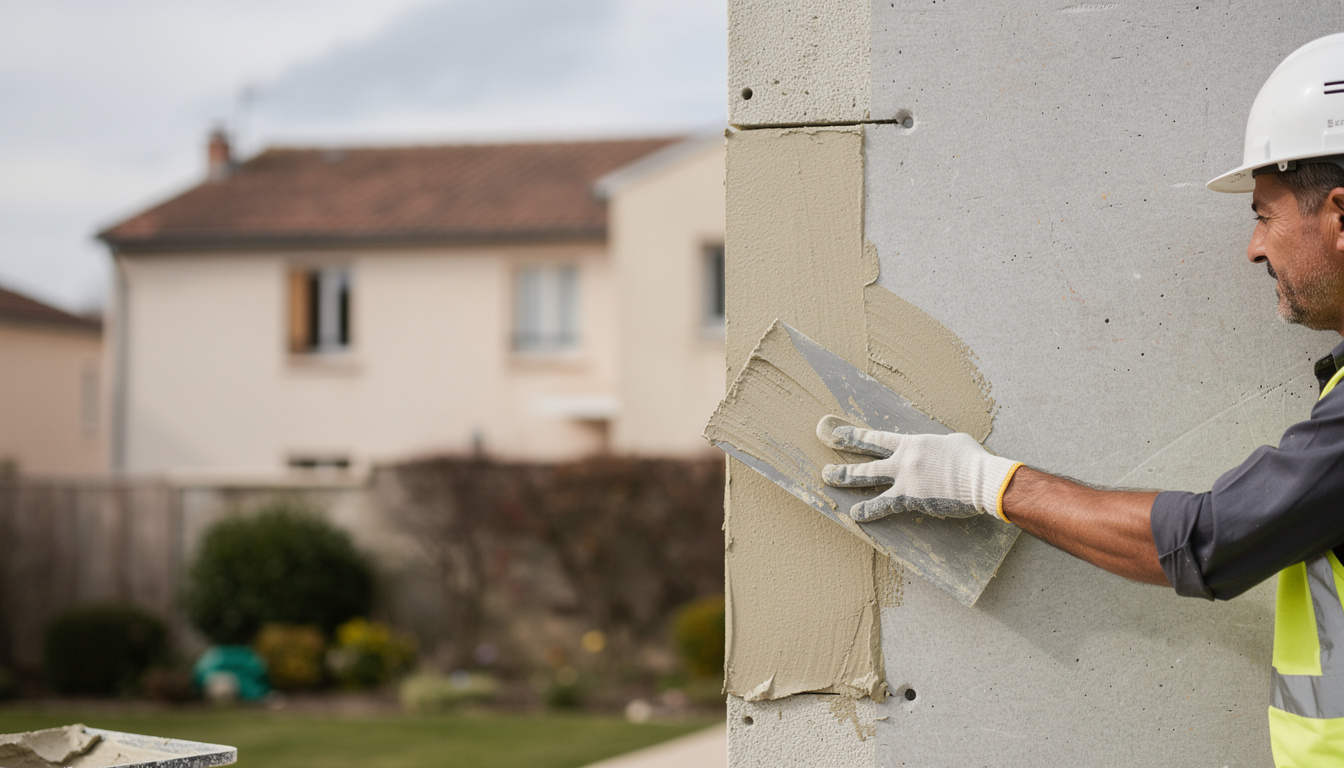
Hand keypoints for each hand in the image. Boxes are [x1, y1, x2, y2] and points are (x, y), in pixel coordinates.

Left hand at [817, 415, 1021, 522]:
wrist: (981, 479)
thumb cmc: (972, 461)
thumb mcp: (952, 443)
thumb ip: (936, 447)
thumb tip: (936, 451)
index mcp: (914, 443)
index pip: (878, 438)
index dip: (856, 436)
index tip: (837, 434)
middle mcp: (904, 458)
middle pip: (867, 456)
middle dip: (845, 454)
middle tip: (826, 455)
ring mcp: (904, 478)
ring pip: (868, 477)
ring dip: (846, 478)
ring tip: (827, 478)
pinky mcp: (910, 497)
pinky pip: (884, 504)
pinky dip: (869, 510)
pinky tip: (856, 515)